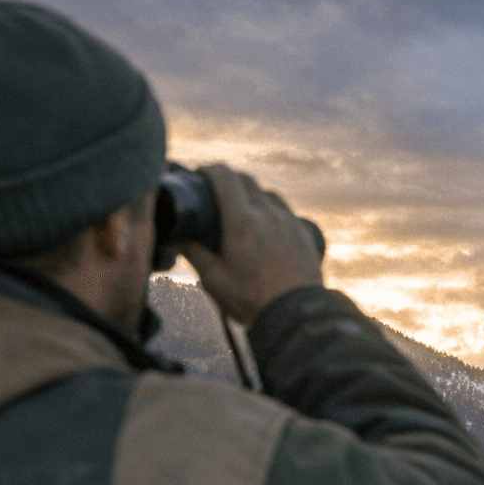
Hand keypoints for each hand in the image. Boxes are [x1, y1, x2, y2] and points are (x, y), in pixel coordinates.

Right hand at [179, 164, 323, 327]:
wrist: (297, 315)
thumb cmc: (252, 300)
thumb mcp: (214, 280)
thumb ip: (194, 254)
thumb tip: (179, 238)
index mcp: (242, 221)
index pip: (225, 177)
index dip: (209, 170)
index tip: (200, 174)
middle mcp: (268, 214)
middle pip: (247, 180)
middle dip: (229, 179)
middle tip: (216, 190)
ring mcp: (290, 222)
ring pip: (269, 194)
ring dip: (252, 193)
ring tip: (242, 208)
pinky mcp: (305, 234)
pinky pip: (286, 212)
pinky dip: (272, 210)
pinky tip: (268, 226)